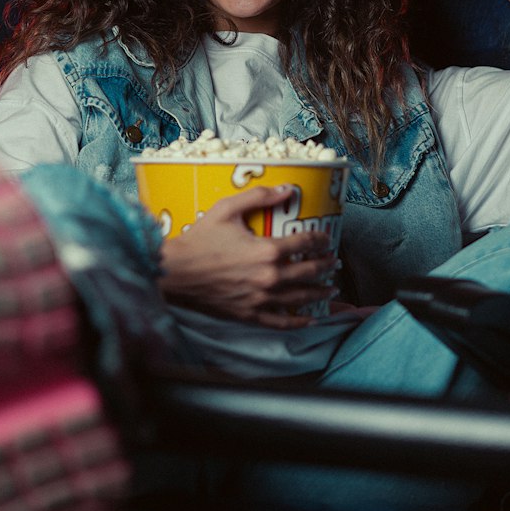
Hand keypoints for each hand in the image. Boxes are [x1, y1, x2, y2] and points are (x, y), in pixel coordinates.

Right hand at [159, 185, 338, 328]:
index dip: (320, 239)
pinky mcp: (250, 314)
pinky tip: (311, 319)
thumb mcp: (227, 209)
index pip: (305, 243)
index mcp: (267, 250)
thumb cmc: (199, 239)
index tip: (326, 238)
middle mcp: (269, 277)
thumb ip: (259, 196)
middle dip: (326, 266)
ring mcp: (261, 298)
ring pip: (301, 298)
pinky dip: (299, 321)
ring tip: (332, 289)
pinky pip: (281, 321)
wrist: (175, 272)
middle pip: (309, 271)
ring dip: (320, 292)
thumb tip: (288, 189)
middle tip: (334, 262)